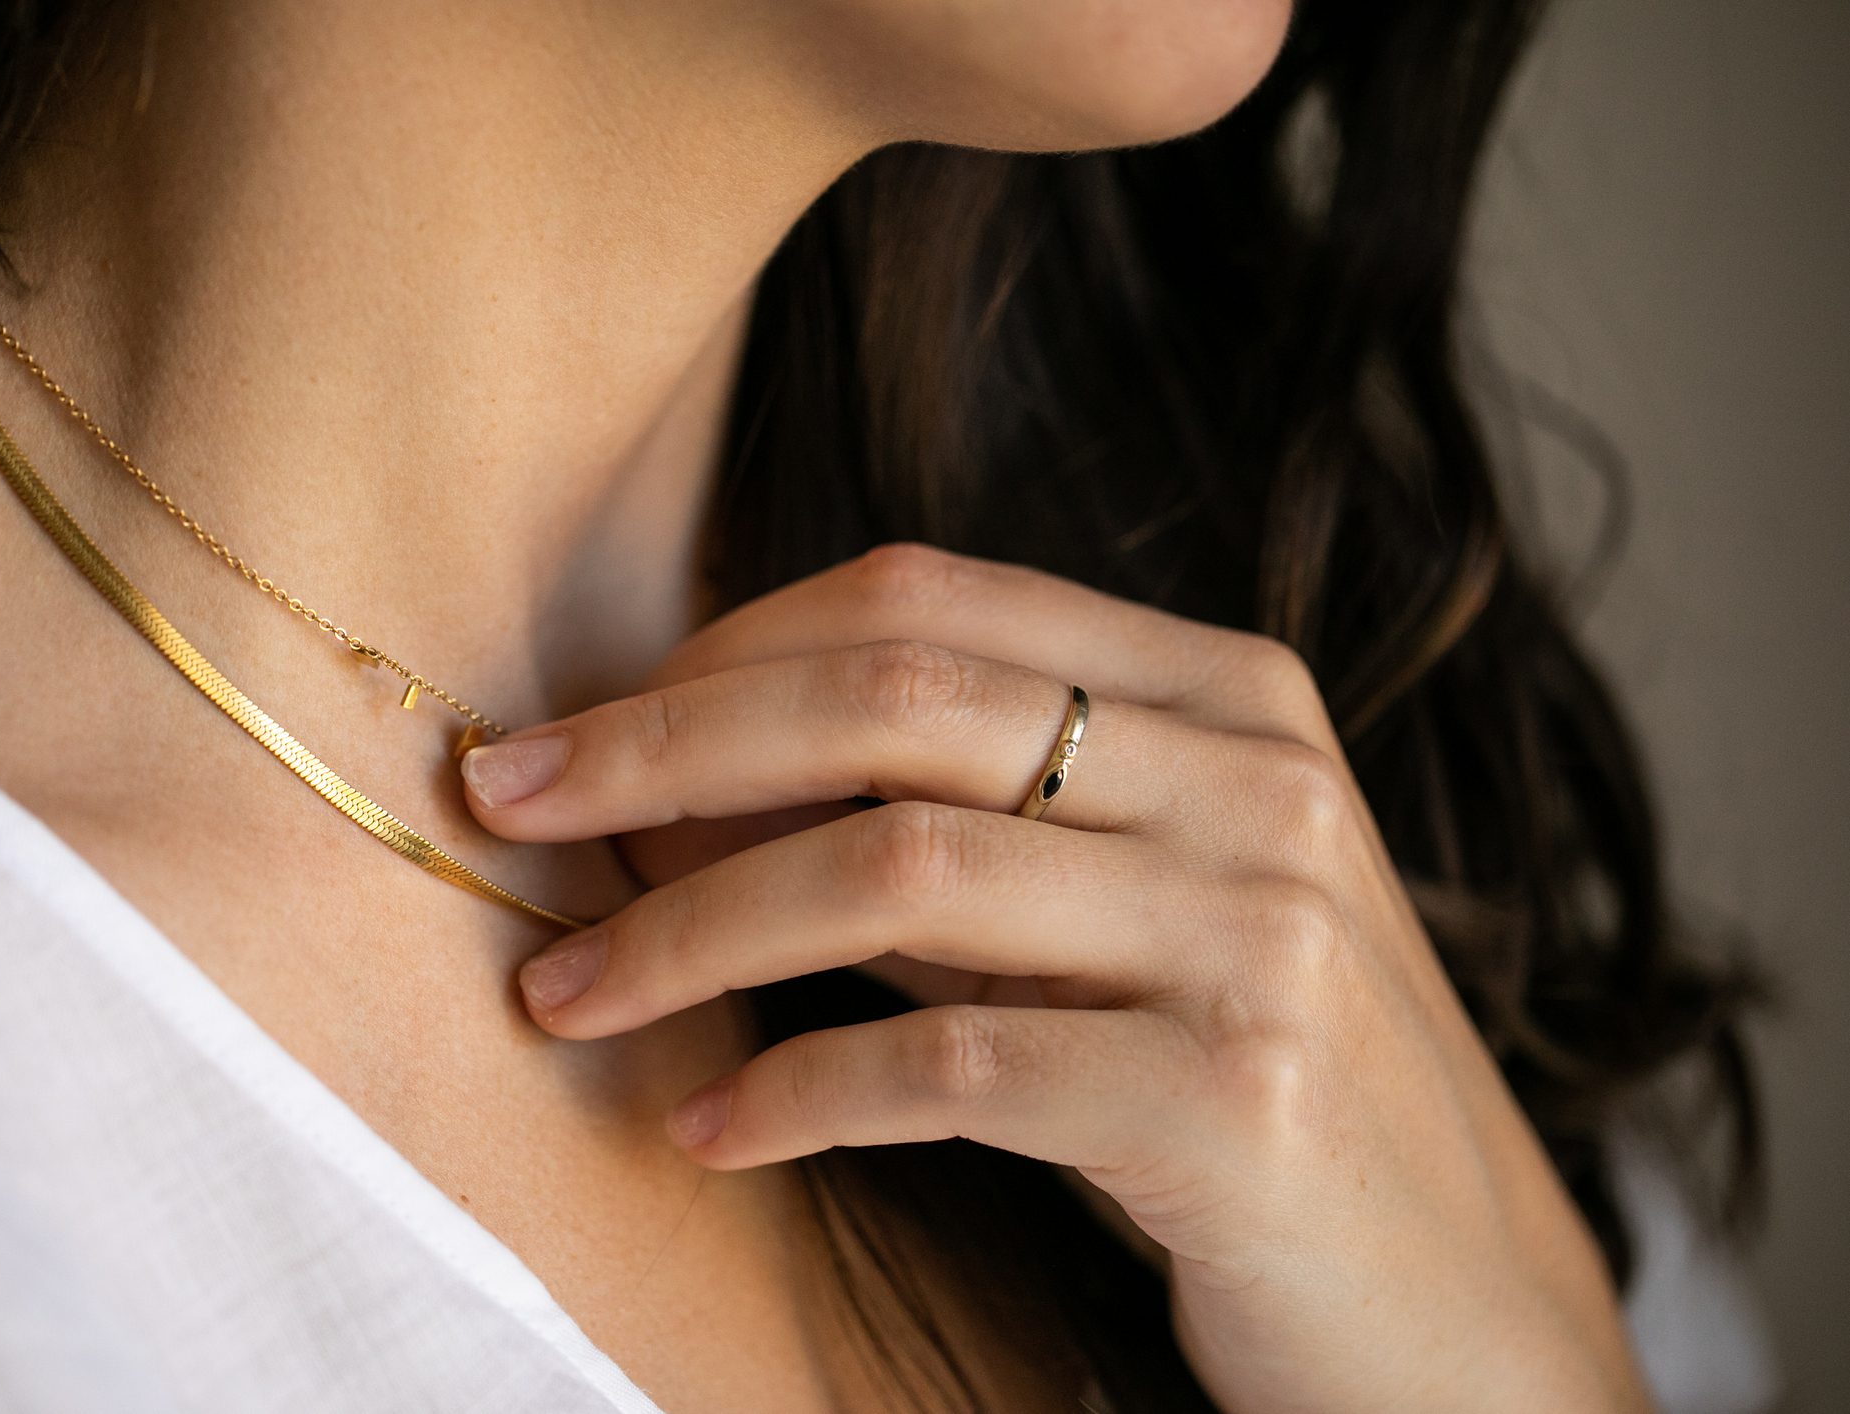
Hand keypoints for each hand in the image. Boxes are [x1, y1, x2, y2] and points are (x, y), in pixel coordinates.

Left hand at [460, 543, 1650, 1412]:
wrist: (1458, 1306)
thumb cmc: (1251, 1081)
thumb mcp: (1132, 908)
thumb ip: (966, 823)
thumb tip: (697, 776)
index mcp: (1231, 694)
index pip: (925, 598)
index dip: (719, 652)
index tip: (579, 730)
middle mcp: (1257, 784)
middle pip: (890, 700)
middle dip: (660, 749)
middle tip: (502, 801)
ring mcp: (1258, 936)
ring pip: (894, 876)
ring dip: (688, 931)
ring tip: (564, 991)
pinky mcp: (1230, 1102)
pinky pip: (944, 1069)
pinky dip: (796, 1090)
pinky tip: (710, 1125)